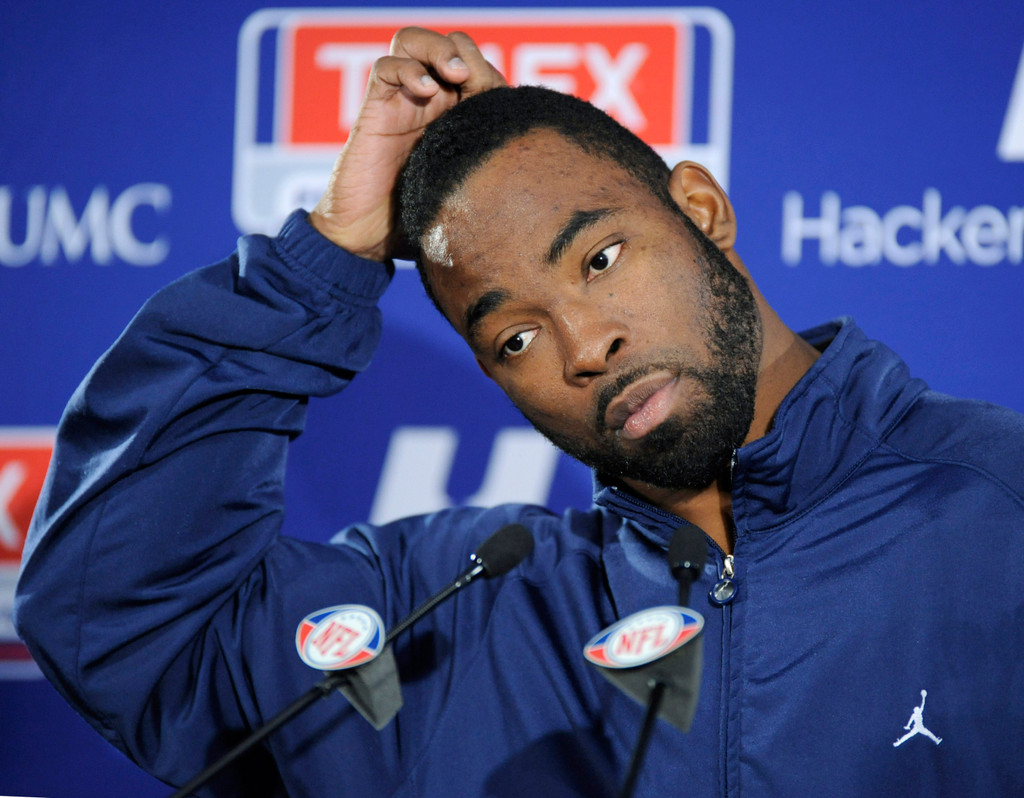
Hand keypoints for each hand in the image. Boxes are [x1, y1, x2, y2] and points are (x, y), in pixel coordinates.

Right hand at [309, 28, 505, 261]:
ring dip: (439, 49)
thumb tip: (537, 173)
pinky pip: (386, 68)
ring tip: (454, 73)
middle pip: (450, 47)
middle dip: (468, 55)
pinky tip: (424, 89)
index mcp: (457, 120)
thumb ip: (490, 177)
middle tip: (475, 82)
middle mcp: (429, 105)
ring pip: (414, 43)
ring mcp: (401, 103)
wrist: (367, 240)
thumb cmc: (417, 224)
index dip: (493, 77)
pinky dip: (407, 67)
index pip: (480, 73)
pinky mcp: (375, 111)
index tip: (502, 104)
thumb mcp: (465, 196)